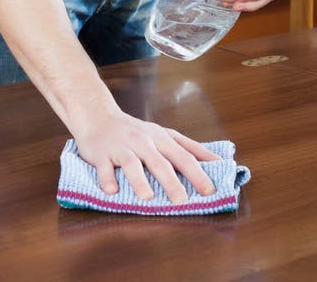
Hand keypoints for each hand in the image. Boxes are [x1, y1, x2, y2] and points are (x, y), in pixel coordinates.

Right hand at [72, 106, 220, 202]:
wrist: (98, 116)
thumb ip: (187, 148)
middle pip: (159, 161)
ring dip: (139, 180)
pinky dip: (107, 179)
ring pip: (132, 164)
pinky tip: (112, 191)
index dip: (197, 172)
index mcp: (160, 138)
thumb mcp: (162, 134)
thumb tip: (218, 162)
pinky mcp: (101, 154)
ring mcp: (121, 147)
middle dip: (171, 181)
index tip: (210, 190)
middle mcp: (143, 141)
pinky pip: (104, 167)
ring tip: (147, 197)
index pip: (183, 155)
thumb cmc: (135, 131)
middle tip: (182, 200)